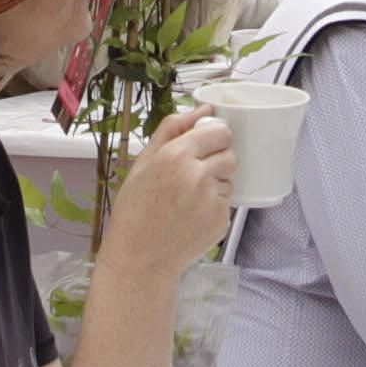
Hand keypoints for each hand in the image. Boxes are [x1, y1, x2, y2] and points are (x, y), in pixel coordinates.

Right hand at [100, 108, 236, 269]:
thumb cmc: (135, 210)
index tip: (206, 145)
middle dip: (217, 161)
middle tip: (195, 175)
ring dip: (215, 185)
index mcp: (176, 156)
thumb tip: (199, 108)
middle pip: (230, 155)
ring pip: (228, 180)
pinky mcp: (221, 221)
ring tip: (189, 200)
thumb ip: (171, 129)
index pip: (219, 132)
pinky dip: (213, 207)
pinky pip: (226, 204)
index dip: (214, 138)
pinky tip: (192, 216)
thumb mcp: (143, 163)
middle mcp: (197, 175)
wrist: (140, 258)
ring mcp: (212, 200)